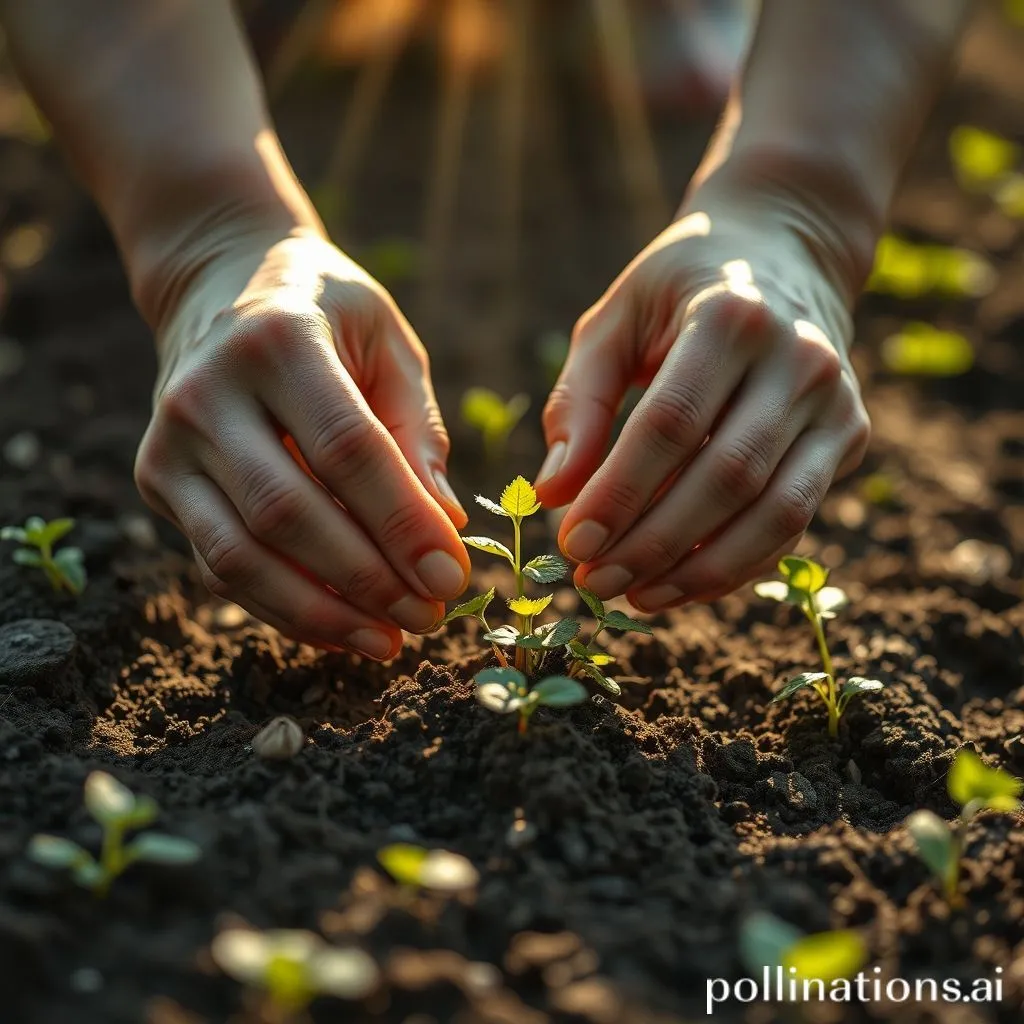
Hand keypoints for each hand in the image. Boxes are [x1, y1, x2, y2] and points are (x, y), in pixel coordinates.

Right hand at [135, 229, 469, 656]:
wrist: (219, 285)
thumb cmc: (325, 314)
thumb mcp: (386, 342)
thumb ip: (415, 430)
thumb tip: (445, 527)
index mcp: (280, 340)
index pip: (347, 448)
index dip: (402, 521)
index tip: (452, 578)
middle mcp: (208, 391)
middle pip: (289, 511)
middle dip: (367, 580)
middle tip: (430, 618)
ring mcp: (169, 441)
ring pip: (240, 556)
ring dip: (320, 613)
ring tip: (388, 642)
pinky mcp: (154, 480)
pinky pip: (218, 566)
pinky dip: (281, 609)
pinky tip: (339, 629)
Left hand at [534, 201, 869, 610]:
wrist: (784, 253)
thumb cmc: (679, 291)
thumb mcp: (616, 322)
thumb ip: (581, 401)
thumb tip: (553, 492)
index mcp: (730, 315)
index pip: (671, 423)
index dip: (619, 492)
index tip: (571, 543)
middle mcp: (798, 359)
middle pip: (725, 476)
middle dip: (653, 543)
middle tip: (594, 581)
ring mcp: (836, 401)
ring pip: (773, 512)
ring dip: (699, 570)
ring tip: (633, 595)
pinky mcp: (850, 436)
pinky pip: (794, 521)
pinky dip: (737, 564)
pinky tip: (679, 586)